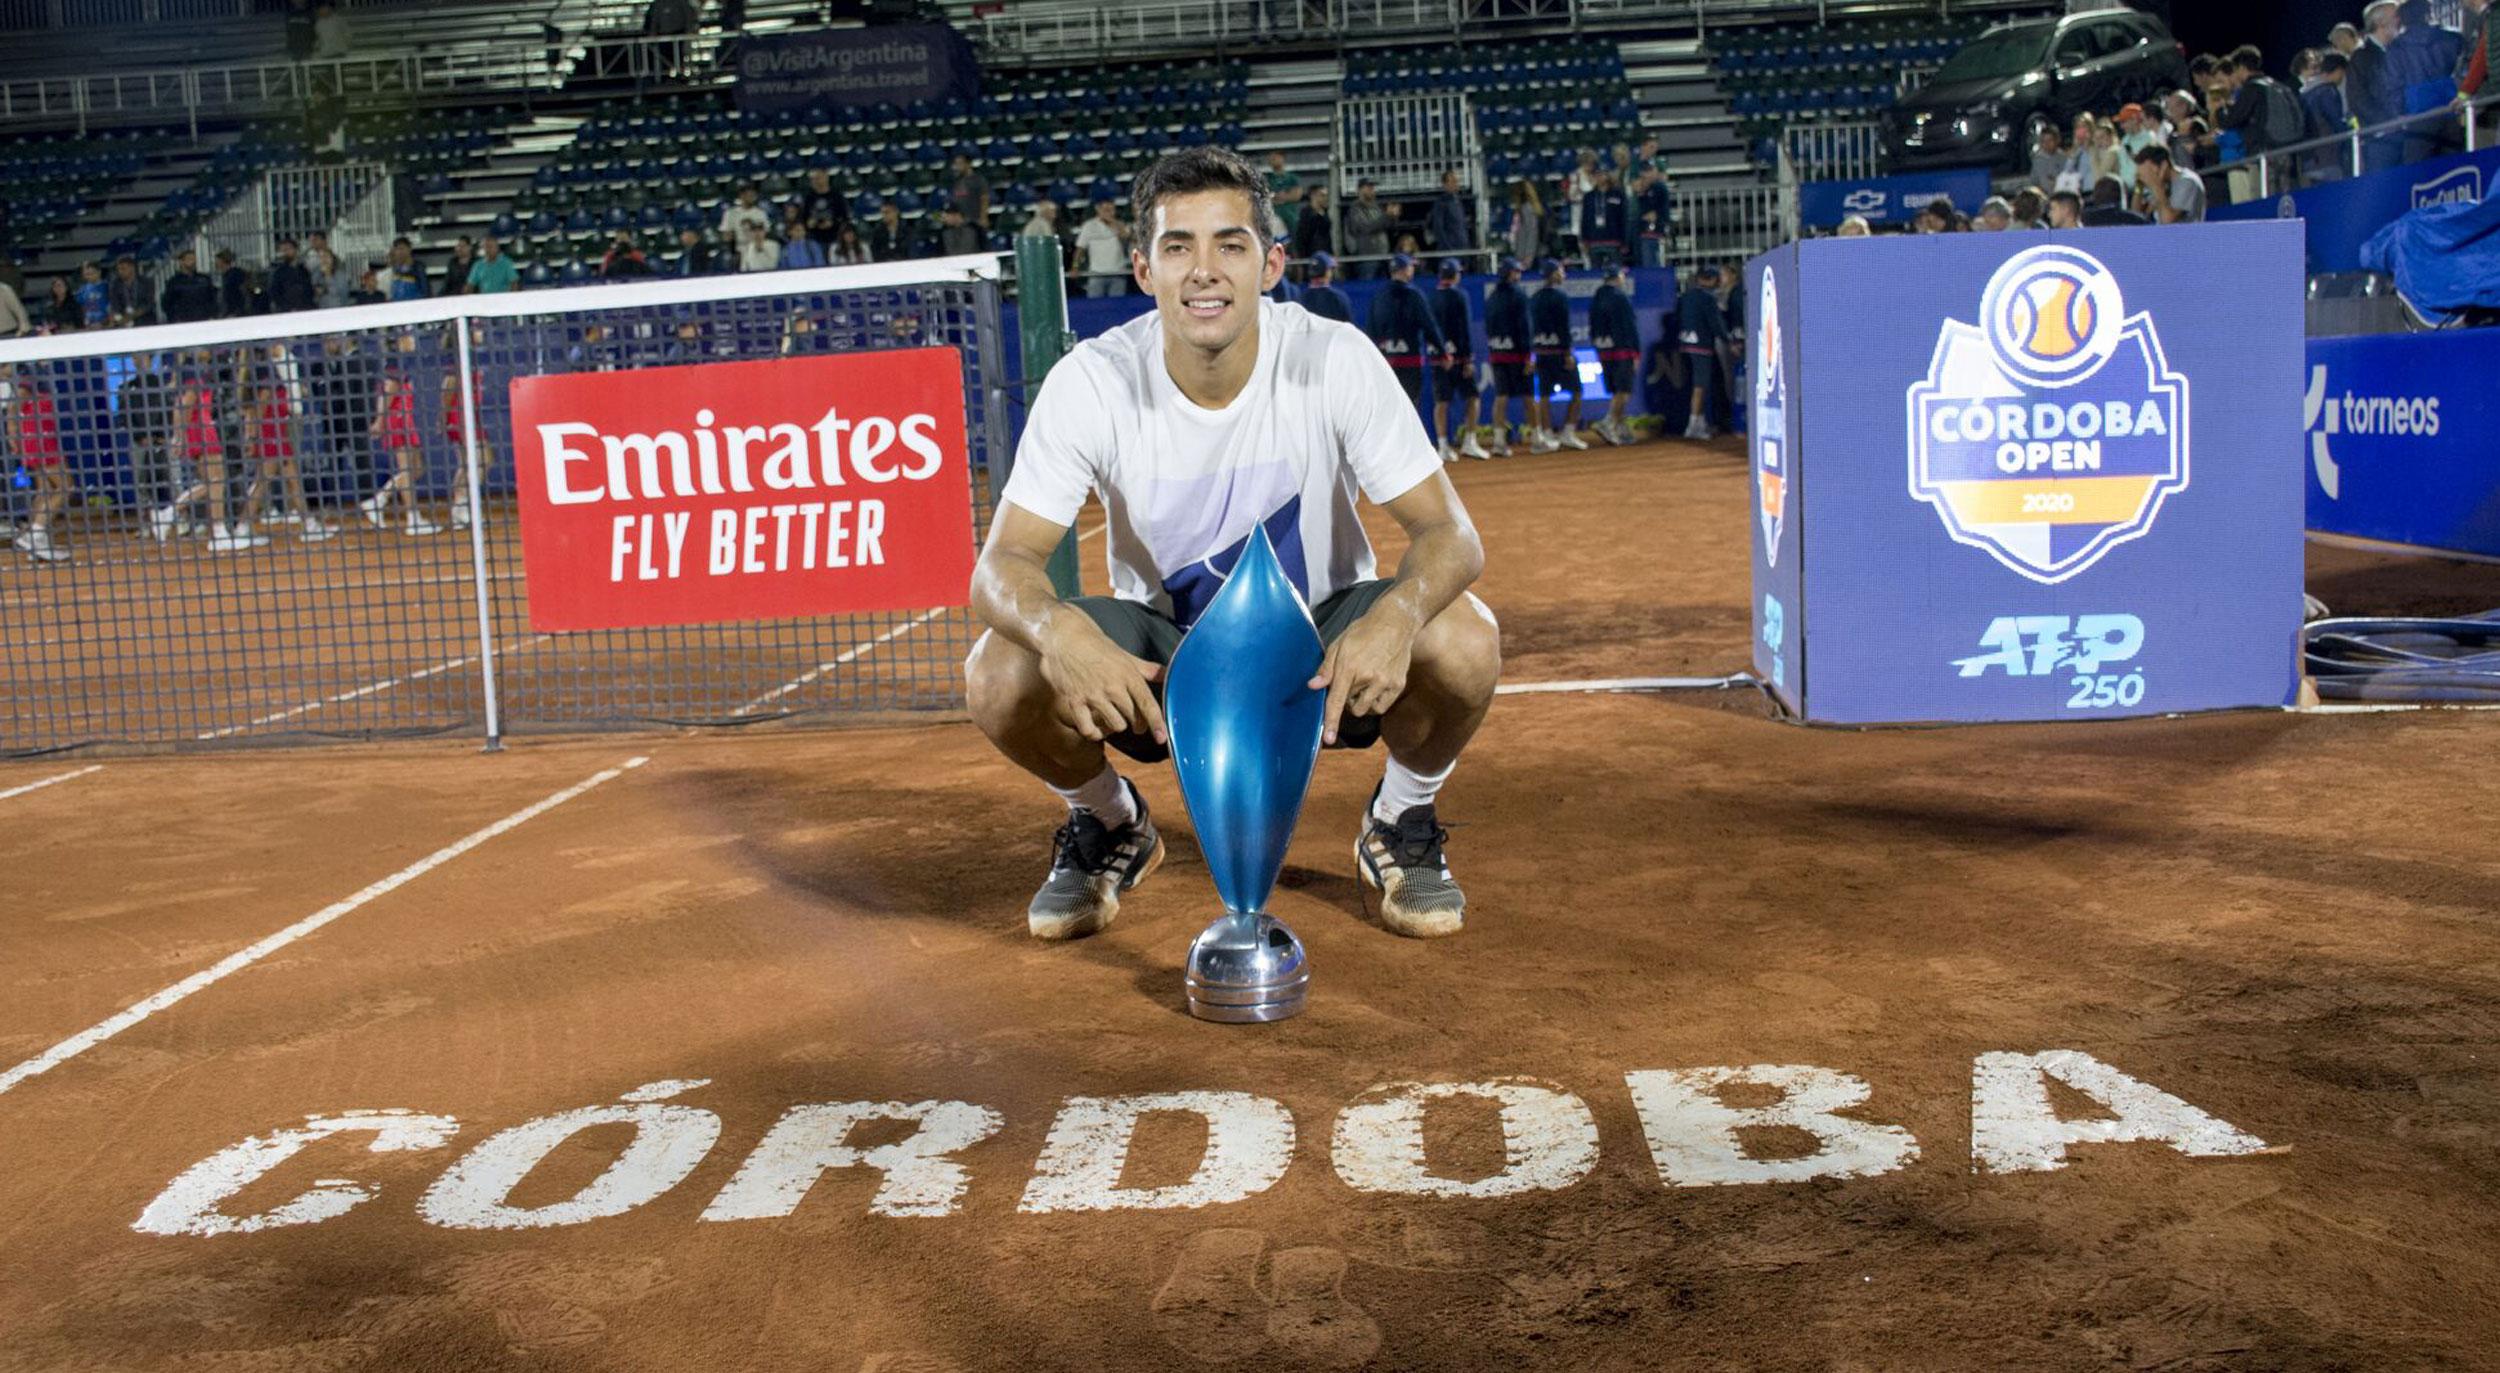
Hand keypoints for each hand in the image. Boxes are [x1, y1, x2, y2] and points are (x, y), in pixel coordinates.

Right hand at [1037, 615, 1166, 744]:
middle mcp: (1113, 687)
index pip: (1147, 704)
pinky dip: (1094, 733)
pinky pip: (1088, 728)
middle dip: (1138, 725)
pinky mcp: (1075, 701)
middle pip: (1133, 717)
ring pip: (1115, 725)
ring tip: (1115, 721)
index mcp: (1127, 674)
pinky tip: (1095, 729)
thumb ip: (1145, 668)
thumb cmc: (1094, 644)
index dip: (1157, 723)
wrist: (1062, 636)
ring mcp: (1093, 695)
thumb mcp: (1123, 654)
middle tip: (1137, 725)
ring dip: (1117, 726)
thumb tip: (1166, 673)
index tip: (1162, 738)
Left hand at [1309, 604, 1417, 744]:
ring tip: (1364, 682)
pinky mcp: (1398, 685)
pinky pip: (1381, 707)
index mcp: (1349, 667)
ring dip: (1360, 702)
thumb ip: (1326, 668)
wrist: (1395, 623)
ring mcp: (1385, 682)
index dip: (1332, 721)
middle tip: (1350, 682)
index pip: (1337, 700)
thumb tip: (1313, 686)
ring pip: (1366, 709)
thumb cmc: (1363, 632)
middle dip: (1347, 699)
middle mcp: (1368, 677)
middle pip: (1350, 706)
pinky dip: (1375, 702)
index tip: (1328, 739)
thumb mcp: (1339, 644)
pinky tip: (1375, 686)